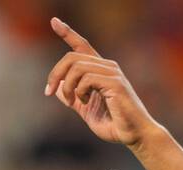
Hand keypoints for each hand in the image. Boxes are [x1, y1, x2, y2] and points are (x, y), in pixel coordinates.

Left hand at [44, 17, 158, 147]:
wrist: (134, 135)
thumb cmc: (114, 124)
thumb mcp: (85, 110)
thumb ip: (72, 97)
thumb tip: (55, 88)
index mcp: (100, 70)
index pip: (82, 46)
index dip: (67, 33)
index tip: (54, 21)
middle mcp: (107, 66)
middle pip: (72, 57)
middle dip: (55, 74)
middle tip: (48, 92)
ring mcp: (112, 73)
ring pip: (77, 67)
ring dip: (68, 86)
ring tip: (72, 102)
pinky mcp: (115, 82)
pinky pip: (87, 78)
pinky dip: (79, 91)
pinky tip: (84, 101)